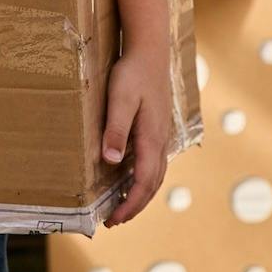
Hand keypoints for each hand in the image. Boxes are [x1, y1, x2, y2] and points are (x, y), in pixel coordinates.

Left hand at [101, 41, 173, 224]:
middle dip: (134, 205)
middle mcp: (160, 142)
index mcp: (151, 139)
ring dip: (139, 193)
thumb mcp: (119, 99)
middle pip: (151, 184)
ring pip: (154, 175)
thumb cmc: (132, 73)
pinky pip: (152, 163)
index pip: (143, 183)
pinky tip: (129, 178)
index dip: (129, 204)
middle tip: (114, 221)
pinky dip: (142, 178)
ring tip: (121, 206)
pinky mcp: (157, 129)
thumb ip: (115, 129)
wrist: (150, 51)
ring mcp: (161, 136)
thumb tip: (110, 162)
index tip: (113, 220)